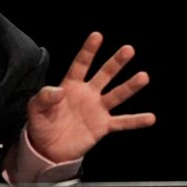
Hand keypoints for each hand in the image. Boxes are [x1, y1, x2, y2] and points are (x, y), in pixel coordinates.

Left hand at [25, 32, 155, 162]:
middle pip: (105, 74)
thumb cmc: (41, 125)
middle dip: (116, 62)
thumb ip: (44, 98)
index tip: (97, 36)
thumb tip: (58, 90)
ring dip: (130, 86)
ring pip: (117, 95)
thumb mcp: (35, 110)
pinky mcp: (103, 126)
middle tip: (128, 50)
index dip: (88, 50)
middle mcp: (88, 93)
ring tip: (144, 77)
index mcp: (71, 85)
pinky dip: (136, 121)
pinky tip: (150, 118)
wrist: (48, 150)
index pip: (81, 64)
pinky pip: (122, 122)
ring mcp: (97, 109)